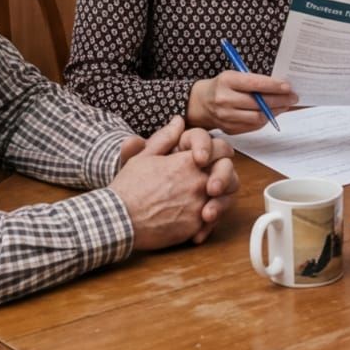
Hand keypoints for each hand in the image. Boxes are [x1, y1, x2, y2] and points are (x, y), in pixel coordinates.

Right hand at [109, 118, 221, 248]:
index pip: (222, 148)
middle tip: (213, 182)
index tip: (209, 158)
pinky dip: (206, 221)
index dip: (219, 151)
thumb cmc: (128, 188)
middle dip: (224, 177)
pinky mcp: (194, 227)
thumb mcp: (144, 156)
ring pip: (225, 200)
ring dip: (218, 199)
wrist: (119, 220)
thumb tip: (178, 121)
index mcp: (188, 162)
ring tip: (204, 201)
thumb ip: (166, 138)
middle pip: (230, 176)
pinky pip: (212, 223)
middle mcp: (198, 182)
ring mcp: (198, 206)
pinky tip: (194, 219)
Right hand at [188, 70, 295, 131]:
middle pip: (258, 103)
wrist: (200, 103)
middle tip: (293, 97)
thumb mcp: (233, 75)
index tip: (288, 87)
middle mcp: (225, 99)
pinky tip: (272, 113)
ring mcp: (226, 117)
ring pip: (258, 117)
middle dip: (280, 100)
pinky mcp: (229, 129)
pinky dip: (265, 119)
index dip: (273, 86)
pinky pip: (253, 126)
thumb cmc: (222, 86)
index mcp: (226, 81)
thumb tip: (280, 86)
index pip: (254, 84)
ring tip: (285, 105)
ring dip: (275, 111)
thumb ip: (253, 80)